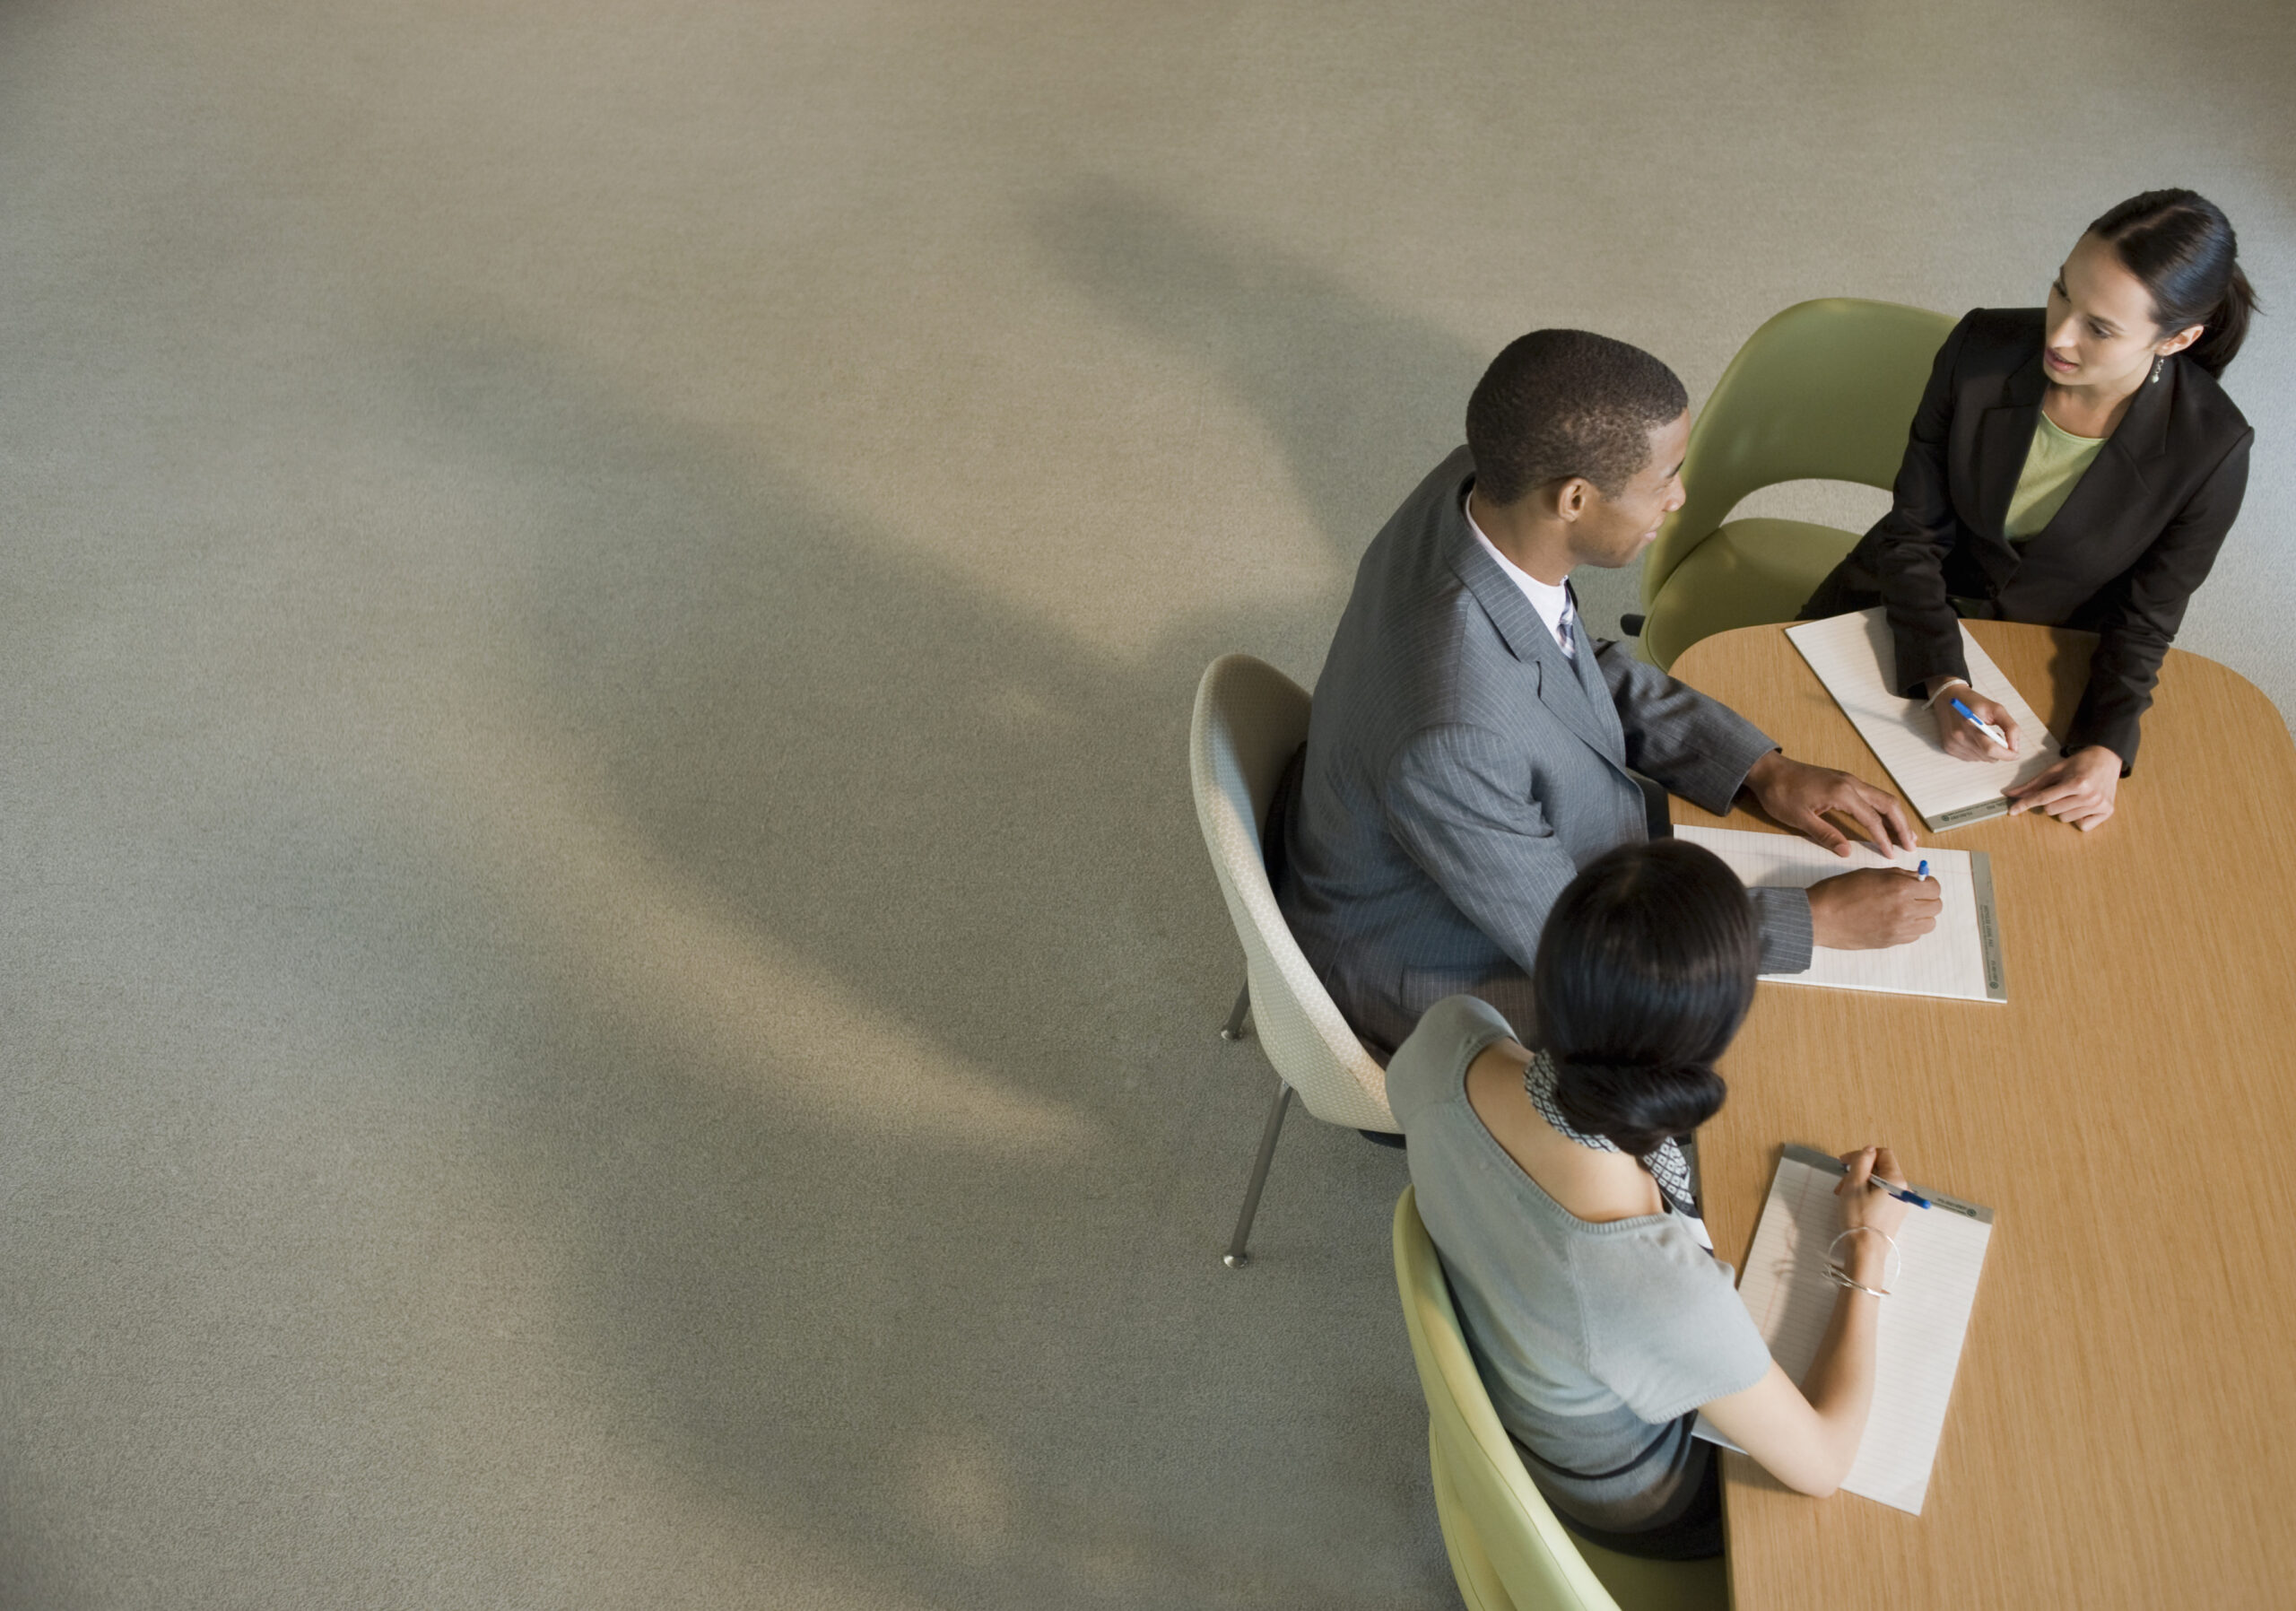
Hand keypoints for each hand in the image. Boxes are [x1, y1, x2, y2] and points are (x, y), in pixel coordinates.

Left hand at [1743, 751, 1918, 857]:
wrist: (1769, 771)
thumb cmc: (1780, 794)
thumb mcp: (1800, 819)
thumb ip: (1826, 835)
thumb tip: (1847, 852)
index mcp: (1842, 793)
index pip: (1872, 820)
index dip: (1884, 839)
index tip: (1892, 855)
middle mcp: (1851, 783)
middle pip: (1888, 804)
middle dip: (1902, 826)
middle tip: (1912, 846)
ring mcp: (1849, 780)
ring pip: (1883, 798)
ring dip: (1896, 817)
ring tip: (1907, 836)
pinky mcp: (1844, 780)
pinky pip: (1872, 795)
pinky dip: (1884, 809)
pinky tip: (1886, 821)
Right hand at [1807, 867, 1940, 948]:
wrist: (1819, 917)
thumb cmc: (1839, 892)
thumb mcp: (1870, 874)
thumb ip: (1898, 875)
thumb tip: (1917, 878)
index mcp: (1900, 888)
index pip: (1934, 888)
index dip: (1928, 884)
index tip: (1920, 884)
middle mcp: (1904, 910)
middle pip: (1936, 907)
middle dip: (1927, 899)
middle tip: (1913, 896)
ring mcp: (1898, 929)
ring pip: (1929, 924)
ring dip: (1921, 915)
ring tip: (1904, 910)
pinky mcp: (1891, 942)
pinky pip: (1914, 936)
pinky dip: (1910, 928)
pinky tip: (1894, 921)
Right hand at [1835, 1146, 1909, 1283]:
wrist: (1865, 1250)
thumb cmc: (1858, 1217)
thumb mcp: (1854, 1184)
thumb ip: (1861, 1162)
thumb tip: (1868, 1150)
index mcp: (1896, 1180)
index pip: (1883, 1154)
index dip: (1862, 1154)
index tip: (1844, 1162)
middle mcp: (1903, 1190)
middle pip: (1880, 1169)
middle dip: (1858, 1171)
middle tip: (1841, 1184)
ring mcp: (1900, 1203)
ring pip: (1879, 1183)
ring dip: (1860, 1183)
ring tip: (1844, 1195)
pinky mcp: (1894, 1214)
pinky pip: (1881, 1196)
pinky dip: (1866, 1194)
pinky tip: (1853, 1203)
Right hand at [1928, 679, 2020, 761]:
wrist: (1947, 699)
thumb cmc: (1974, 703)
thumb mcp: (1996, 708)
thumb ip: (2010, 727)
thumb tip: (2015, 748)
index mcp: (1971, 724)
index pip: (1990, 749)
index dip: (2006, 754)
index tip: (2016, 754)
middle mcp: (1959, 736)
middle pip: (1987, 756)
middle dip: (1999, 751)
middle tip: (1999, 737)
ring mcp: (1953, 744)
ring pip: (1981, 759)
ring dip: (1988, 751)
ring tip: (1984, 736)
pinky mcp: (1949, 748)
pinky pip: (1971, 758)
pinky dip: (1978, 752)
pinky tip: (1974, 739)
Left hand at [2003, 744, 2120, 830]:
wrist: (2107, 758)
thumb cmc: (2080, 763)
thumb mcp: (2056, 769)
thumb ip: (2034, 784)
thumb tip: (2010, 794)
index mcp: (2076, 783)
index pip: (2043, 798)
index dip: (2025, 804)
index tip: (2012, 811)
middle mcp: (2090, 796)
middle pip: (2051, 811)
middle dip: (2051, 802)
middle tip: (2062, 790)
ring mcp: (2100, 805)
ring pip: (2064, 819)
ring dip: (2064, 810)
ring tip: (2075, 796)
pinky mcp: (2108, 812)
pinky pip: (2082, 826)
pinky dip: (2079, 818)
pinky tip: (2084, 805)